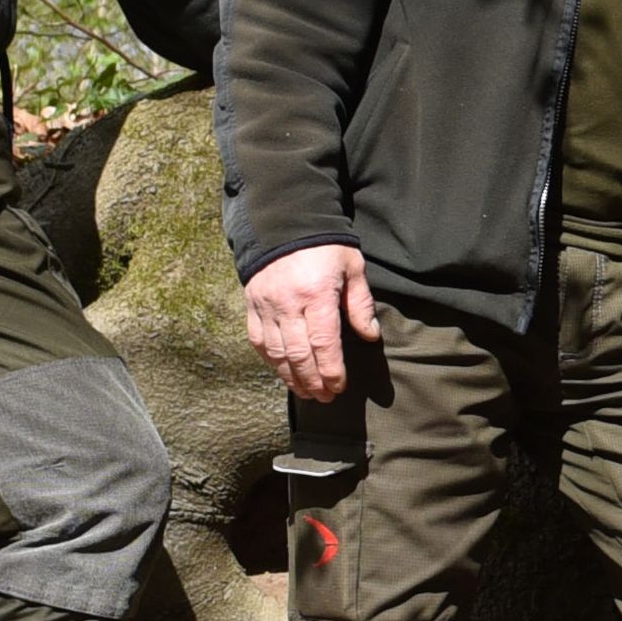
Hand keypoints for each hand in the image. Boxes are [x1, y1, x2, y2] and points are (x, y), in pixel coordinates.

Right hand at [244, 244, 377, 401]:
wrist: (283, 223)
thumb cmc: (325, 247)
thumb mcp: (352, 267)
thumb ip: (360, 304)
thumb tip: (369, 336)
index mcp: (316, 294)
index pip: (323, 343)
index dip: (331, 370)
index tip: (339, 386)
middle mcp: (287, 303)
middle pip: (298, 354)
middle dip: (313, 381)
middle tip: (325, 398)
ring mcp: (265, 305)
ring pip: (276, 352)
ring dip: (292, 377)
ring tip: (307, 392)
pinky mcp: (251, 305)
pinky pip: (258, 341)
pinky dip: (270, 361)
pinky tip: (284, 373)